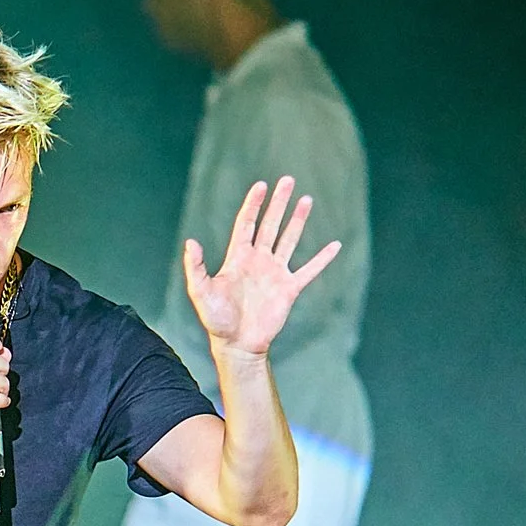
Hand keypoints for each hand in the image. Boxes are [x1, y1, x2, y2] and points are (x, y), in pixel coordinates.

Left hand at [183, 176, 343, 359]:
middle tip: (287, 180)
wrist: (237, 344)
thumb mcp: (201, 292)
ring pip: (289, 240)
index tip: (261, 185)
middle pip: (270, 225)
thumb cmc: (216, 320)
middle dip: (278, 203)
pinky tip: (335, 245)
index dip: (253, 205)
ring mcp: (275, 273)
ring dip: (298, 220)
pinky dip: (323, 259)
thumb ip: (196, 267)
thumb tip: (190, 242)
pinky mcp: (289, 289)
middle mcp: (258, 261)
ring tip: (307, 199)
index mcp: (238, 258)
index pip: (246, 224)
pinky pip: (309, 270)